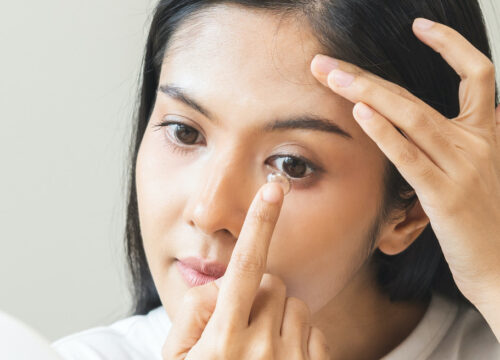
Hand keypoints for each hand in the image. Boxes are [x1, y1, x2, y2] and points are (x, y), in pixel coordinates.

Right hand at [162, 182, 329, 359]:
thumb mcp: (177, 356)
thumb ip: (192, 313)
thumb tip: (219, 283)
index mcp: (223, 338)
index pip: (244, 265)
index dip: (260, 223)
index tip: (273, 191)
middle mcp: (260, 348)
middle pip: (272, 283)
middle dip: (257, 293)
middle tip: (240, 326)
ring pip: (296, 306)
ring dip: (279, 316)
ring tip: (259, 347)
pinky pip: (316, 332)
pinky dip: (299, 339)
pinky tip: (279, 357)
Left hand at [310, 17, 499, 337]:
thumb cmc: (486, 224)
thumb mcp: (482, 173)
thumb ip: (467, 143)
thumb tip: (447, 122)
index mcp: (487, 135)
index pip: (477, 75)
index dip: (451, 44)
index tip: (420, 25)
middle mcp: (476, 144)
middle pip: (416, 95)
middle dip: (366, 76)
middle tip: (326, 61)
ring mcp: (462, 168)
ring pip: (411, 117)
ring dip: (365, 93)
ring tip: (330, 77)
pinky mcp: (445, 197)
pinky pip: (410, 157)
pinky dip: (384, 133)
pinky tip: (359, 113)